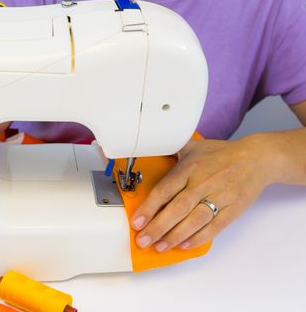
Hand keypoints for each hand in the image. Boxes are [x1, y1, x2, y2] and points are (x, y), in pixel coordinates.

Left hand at [130, 135, 272, 250]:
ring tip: (160, 246)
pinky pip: (215, 227)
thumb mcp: (193, 146)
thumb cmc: (221, 154)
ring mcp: (220, 196)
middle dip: (158, 227)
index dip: (149, 207)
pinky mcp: (233, 208)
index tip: (136, 222)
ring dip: (175, 236)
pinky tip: (184, 245)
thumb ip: (170, 149)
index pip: (165, 189)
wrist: (257, 158)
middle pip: (178, 208)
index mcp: (190, 167)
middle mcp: (204, 182)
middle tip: (143, 240)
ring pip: (195, 220)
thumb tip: (147, 150)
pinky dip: (199, 237)